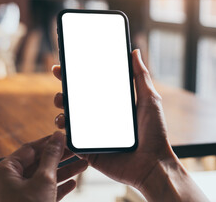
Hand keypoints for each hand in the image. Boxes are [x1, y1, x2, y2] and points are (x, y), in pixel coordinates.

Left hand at [0, 132, 87, 201]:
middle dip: (60, 157)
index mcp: (7, 170)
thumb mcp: (44, 179)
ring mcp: (20, 192)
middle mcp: (11, 179)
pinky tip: (74, 182)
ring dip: (64, 171)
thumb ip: (52, 155)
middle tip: (76, 150)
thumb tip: (57, 136)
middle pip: (39, 161)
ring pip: (45, 176)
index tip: (65, 136)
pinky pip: (46, 189)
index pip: (30, 148)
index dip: (49, 142)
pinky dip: (60, 186)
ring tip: (83, 165)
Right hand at [53, 49, 207, 200]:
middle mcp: (100, 118)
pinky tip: (63, 122)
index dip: (77, 75)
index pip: (90, 87)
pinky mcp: (88, 150)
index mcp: (112, 106)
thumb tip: (134, 52)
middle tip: (60, 77)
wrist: (153, 164)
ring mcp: (93, 134)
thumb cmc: (155, 133)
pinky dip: (63, 131)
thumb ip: (141, 76)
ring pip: (69, 118)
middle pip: (76, 101)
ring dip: (61, 108)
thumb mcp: (149, 99)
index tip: (66, 65)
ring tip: (62, 102)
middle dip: (64, 88)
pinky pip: (70, 140)